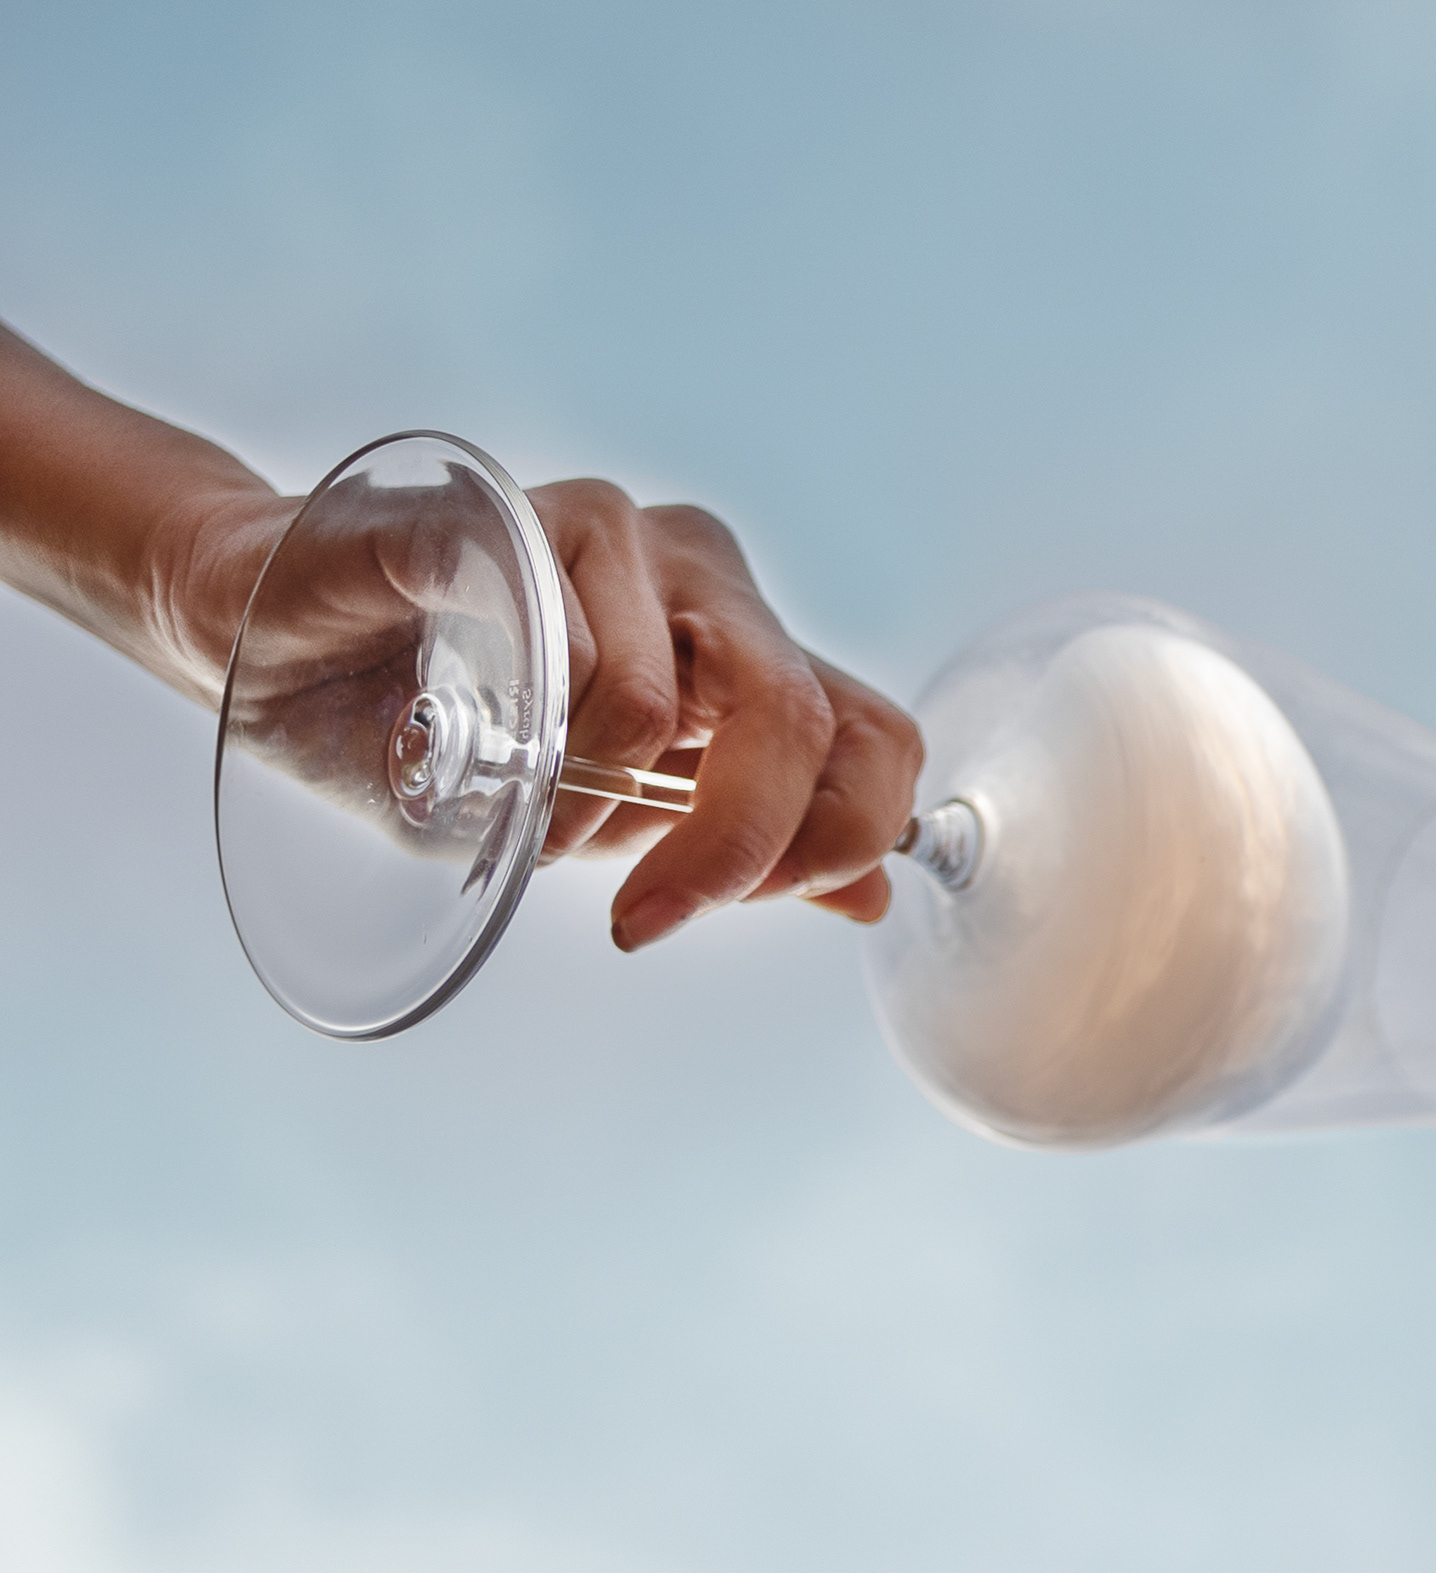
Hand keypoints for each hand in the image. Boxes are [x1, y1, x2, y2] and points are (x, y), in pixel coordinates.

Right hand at [174, 473, 918, 951]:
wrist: (278, 644)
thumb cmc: (446, 732)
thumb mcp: (611, 819)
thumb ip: (741, 840)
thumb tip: (872, 894)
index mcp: (749, 652)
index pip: (876, 737)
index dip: (845, 835)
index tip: (752, 904)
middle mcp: (702, 580)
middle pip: (797, 719)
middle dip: (733, 844)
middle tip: (647, 916)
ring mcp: (608, 532)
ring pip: (663, 696)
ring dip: (590, 796)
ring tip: (526, 809)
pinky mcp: (499, 511)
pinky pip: (547, 637)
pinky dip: (517, 725)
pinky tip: (459, 727)